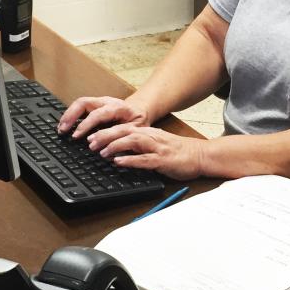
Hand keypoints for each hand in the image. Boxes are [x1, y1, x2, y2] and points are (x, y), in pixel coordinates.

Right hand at [57, 96, 150, 137]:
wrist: (140, 112)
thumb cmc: (138, 123)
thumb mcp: (135, 131)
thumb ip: (120, 137)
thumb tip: (104, 146)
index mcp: (118, 107)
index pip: (97, 114)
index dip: (85, 125)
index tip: (77, 136)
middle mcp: (107, 101)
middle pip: (84, 103)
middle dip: (71, 116)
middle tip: (63, 130)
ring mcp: (99, 102)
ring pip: (79, 103)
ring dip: (68, 115)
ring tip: (60, 128)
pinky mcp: (94, 105)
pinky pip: (80, 106)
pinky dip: (70, 115)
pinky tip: (65, 125)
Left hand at [86, 125, 204, 180]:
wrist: (200, 155)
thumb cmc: (177, 151)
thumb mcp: (156, 144)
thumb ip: (139, 145)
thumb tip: (117, 149)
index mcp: (148, 133)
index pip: (123, 127)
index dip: (106, 130)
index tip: (91, 136)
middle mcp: (151, 137)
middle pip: (125, 131)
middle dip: (106, 136)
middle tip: (90, 142)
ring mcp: (157, 148)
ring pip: (133, 142)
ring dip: (116, 146)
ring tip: (102, 152)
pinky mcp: (163, 160)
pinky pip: (145, 159)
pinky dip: (130, 160)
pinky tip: (119, 162)